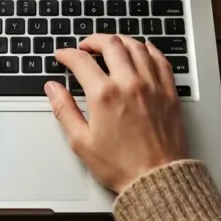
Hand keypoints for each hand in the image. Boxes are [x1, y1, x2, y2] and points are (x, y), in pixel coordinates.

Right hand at [45, 34, 186, 193]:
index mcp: (104, 95)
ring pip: (136, 46)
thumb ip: (64, 110)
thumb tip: (53, 89)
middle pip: (110, 44)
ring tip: (110, 45)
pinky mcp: (168, 91)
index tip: (62, 55)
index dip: (67, 54)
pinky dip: (148, 49)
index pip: (81, 60)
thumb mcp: (81, 142)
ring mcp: (152, 85)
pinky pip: (160, 59)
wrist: (157, 179)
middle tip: (85, 46)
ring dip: (119, 41)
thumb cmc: (121, 165)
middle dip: (93, 40)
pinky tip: (142, 50)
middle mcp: (129, 83)